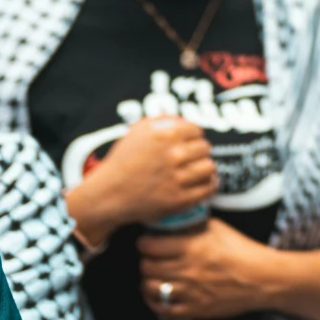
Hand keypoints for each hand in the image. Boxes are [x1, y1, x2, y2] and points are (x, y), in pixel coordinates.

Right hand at [67, 116, 215, 247]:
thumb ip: (161, 120)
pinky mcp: (180, 200)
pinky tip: (206, 182)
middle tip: (193, 157)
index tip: (192, 142)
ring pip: (209, 167)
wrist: (109, 194)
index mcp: (165, 134)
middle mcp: (173, 155)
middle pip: (204, 148)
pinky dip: (210, 184)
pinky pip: (208, 188)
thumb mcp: (137, 132)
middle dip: (199, 151)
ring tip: (200, 169)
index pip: (197, 130)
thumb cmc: (123, 162)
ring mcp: (177, 178)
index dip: (195, 136)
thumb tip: (182, 119)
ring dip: (205, 167)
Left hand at [138, 215, 279, 319]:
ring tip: (152, 277)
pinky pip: (163, 310)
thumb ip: (193, 225)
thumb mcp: (218, 229)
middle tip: (150, 259)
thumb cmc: (242, 250)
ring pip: (150, 288)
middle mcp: (187, 269)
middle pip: (147, 267)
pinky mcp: (195, 309)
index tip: (146, 243)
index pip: (150, 246)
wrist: (262, 278)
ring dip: (147, 282)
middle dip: (145, 261)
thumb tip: (174, 221)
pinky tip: (157, 296)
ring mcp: (189, 291)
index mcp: (191, 247)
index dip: (144, 243)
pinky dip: (155, 303)